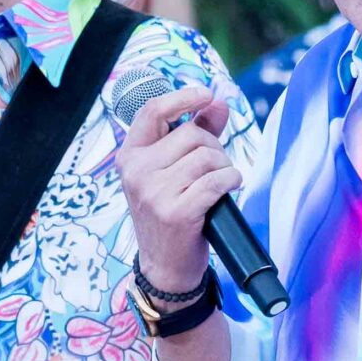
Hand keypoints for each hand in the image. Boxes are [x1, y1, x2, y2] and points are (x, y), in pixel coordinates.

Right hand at [118, 85, 237, 294]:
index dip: (182, 97)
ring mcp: (154, 192)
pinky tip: (229, 189)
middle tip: (217, 168)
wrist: (165, 266)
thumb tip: (217, 102)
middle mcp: (137, 171)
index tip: (206, 94)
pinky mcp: (175, 212)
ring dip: (224, 167)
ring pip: (206, 157)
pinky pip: (215, 181)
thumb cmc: (172, 213)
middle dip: (214, 147)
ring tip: (220, 183)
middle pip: (191, 134)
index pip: (152, 111)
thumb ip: (195, 134)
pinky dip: (230, 181)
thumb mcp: (174, 172)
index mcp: (131, 156)